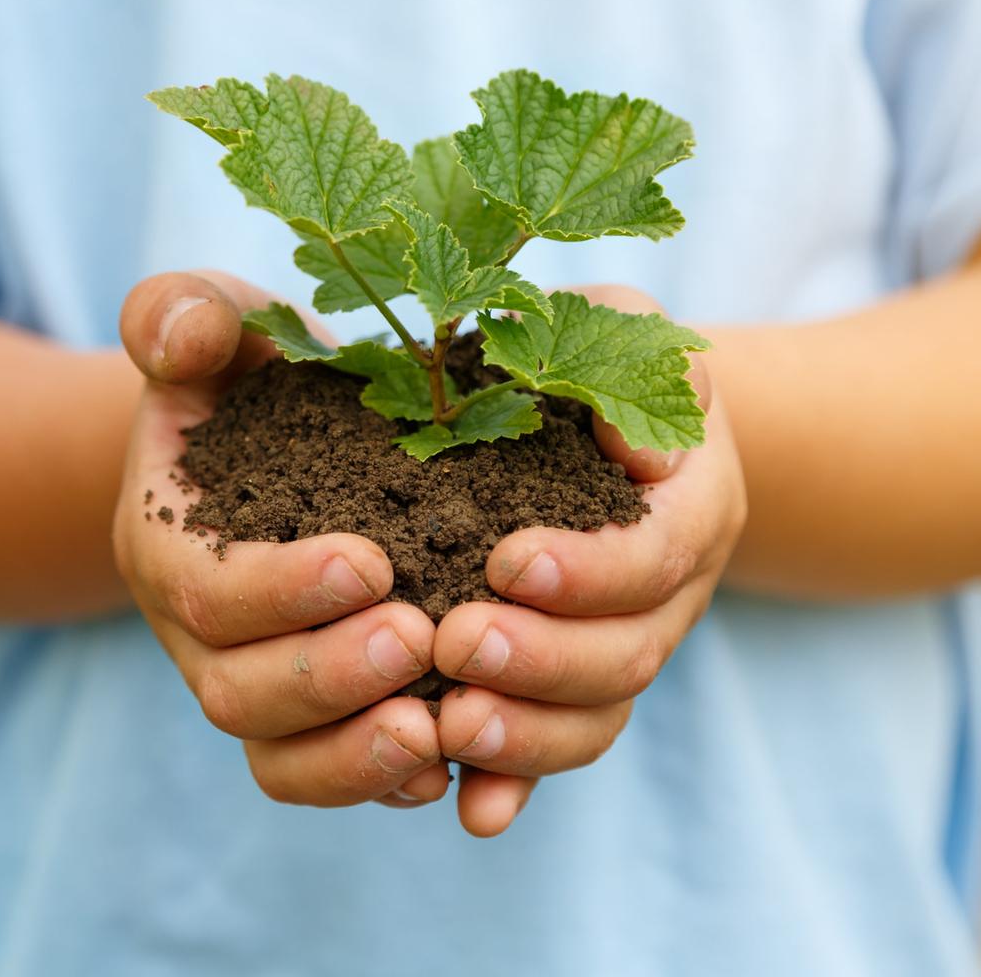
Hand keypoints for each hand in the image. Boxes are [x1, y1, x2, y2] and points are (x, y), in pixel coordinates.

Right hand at [113, 271, 449, 808]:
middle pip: (239, 694)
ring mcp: (256, 681)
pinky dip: (384, 781)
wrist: (268, 439)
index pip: (206, 592)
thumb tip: (180, 335)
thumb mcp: (218, 325)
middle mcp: (203, 634)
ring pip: (283, 758)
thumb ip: (187, 314)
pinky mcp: (312, 714)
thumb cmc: (250, 376)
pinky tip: (455, 759)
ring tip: (439, 725)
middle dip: (327, 677)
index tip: (371, 560)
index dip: (281, 590)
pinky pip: (332, 774)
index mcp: (171, 545)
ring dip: (357, 755)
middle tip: (419, 637)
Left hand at [433, 285, 746, 836]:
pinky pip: (559, 744)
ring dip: (529, 733)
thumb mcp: (621, 329)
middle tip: (456, 645)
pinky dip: (520, 780)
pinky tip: (471, 807)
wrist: (622, 426)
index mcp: (688, 506)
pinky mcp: (576, 681)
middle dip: (546, 659)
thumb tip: (627, 441)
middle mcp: (669, 592)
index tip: (505, 560)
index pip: (658, 554)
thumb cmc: (606, 363)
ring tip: (448, 725)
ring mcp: (626, 644)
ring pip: (599, 717)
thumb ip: (631, 366)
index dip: (591, 571)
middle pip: (630, 654)